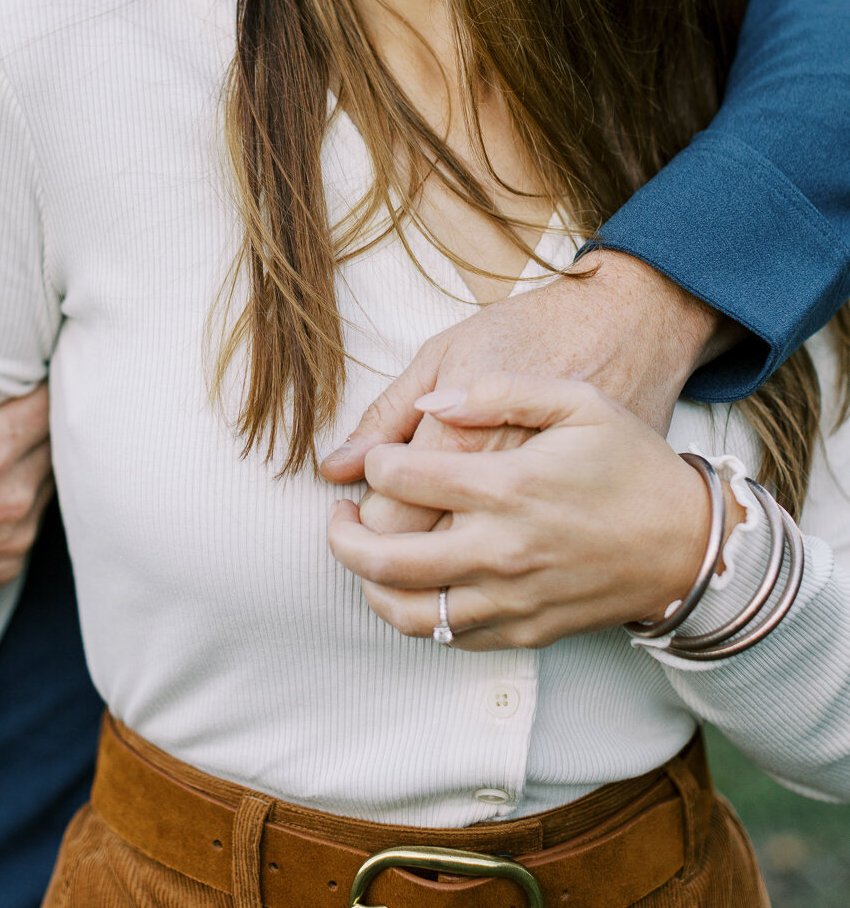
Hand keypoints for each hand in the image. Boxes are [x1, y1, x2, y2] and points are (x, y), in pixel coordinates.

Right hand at [0, 263, 53, 626]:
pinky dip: (24, 500)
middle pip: (59, 440)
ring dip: (40, 457)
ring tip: (22, 430)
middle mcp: (8, 498)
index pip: (53, 401)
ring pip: (52, 482)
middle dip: (50, 413)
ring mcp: (8, 538)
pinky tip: (5, 480)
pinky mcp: (0, 567)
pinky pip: (34, 523)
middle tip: (36, 388)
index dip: (55, 376)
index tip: (46, 356)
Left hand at [327, 372, 739, 650]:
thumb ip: (502, 390)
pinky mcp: (524, 631)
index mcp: (509, 485)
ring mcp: (512, 599)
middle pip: (386, 558)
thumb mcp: (579, 401)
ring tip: (362, 556)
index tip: (379, 455)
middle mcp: (502, 549)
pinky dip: (416, 614)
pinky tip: (410, 585)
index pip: (403, 478)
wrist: (688, 544)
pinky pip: (450, 636)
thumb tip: (436, 403)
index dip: (376, 463)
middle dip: (344, 537)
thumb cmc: (629, 462)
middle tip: (339, 515)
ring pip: (408, 611)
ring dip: (368, 585)